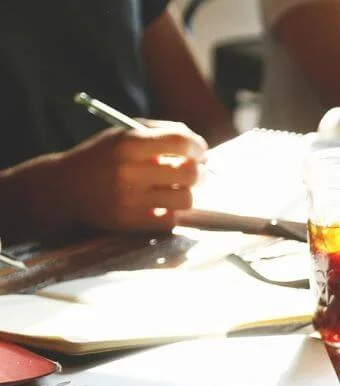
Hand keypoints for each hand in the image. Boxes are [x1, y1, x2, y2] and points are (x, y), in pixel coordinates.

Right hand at [48, 124, 206, 232]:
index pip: (181, 142)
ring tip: (177, 188)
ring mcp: (130, 200)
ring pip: (185, 200)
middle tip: (197, 172)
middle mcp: (129, 171)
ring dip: (187, 194)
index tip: (200, 152)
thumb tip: (197, 146)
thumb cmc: (101, 157)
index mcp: (128, 143)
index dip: (198, 146)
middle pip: (190, 173)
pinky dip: (172, 211)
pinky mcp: (131, 222)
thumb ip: (159, 132)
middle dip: (200, 172)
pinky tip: (163, 203)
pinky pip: (171, 219)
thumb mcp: (122, 134)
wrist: (63, 188)